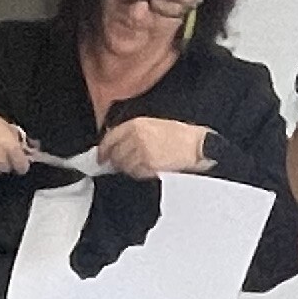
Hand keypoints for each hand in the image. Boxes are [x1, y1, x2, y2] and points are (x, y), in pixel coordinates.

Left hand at [92, 112, 211, 177]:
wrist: (196, 146)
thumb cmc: (180, 135)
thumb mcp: (154, 125)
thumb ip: (134, 132)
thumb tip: (116, 144)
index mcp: (136, 124)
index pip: (110, 138)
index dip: (103, 150)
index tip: (100, 157)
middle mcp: (136, 137)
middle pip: (115, 154)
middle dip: (116, 161)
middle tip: (120, 165)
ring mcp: (141, 151)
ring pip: (124, 166)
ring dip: (128, 168)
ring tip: (140, 165)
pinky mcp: (148, 165)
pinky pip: (135, 173)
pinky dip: (138, 173)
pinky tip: (148, 169)